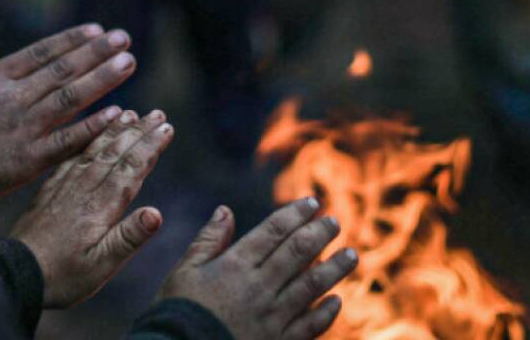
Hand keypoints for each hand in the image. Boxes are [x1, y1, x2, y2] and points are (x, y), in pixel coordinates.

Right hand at [0, 12, 137, 212]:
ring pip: (70, 99)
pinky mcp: (26, 161)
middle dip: (96, 53)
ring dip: (102, 80)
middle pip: (62, 71)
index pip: (40, 53)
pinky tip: (117, 114)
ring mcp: (22, 129)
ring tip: (128, 64)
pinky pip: (66, 142)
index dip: (71, 40)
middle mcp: (13, 99)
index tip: (96, 29)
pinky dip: (92, 127)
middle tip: (124, 39)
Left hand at [11, 111, 173, 307]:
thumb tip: (156, 214)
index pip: (132, 168)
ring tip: (129, 113)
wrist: (15, 275)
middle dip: (138, 131)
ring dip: (114, 130)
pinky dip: (85, 141)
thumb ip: (128, 238)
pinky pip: (71, 157)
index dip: (150, 146)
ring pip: (94, 150)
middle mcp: (83, 189)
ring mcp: (65, 187)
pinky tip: (90, 134)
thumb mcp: (101, 266)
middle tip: (158, 113)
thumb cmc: (62, 276)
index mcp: (100, 206)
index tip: (167, 127)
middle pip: (116, 152)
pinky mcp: (50, 190)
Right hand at [157, 198, 359, 339]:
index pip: (273, 232)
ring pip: (311, 287)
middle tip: (334, 222)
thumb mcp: (184, 272)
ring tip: (351, 255)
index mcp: (234, 266)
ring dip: (334, 269)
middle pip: (298, 253)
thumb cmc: (178, 312)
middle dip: (319, 234)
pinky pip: (309, 326)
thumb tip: (225, 210)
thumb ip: (208, 241)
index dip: (295, 214)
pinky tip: (336, 301)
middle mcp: (258, 287)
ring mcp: (271, 317)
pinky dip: (325, 313)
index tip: (312, 203)